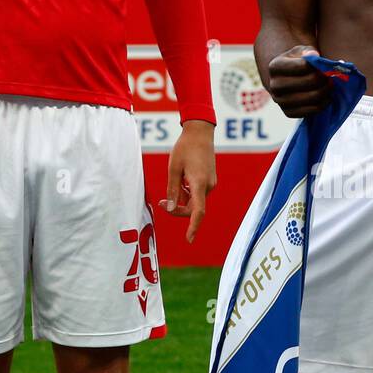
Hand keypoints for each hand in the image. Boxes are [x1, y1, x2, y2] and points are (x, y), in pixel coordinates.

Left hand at [161, 120, 215, 243]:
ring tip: (174, 179)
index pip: (198, 212)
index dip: (193, 227)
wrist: (200, 132)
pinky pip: (197, 193)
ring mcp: (211, 183)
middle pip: (193, 208)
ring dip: (182, 198)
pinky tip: (182, 178)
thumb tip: (170, 209)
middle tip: (161, 203)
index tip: (188, 239)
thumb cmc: (185, 148)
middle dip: (177, 209)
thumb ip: (172, 190)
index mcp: (199, 184)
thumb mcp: (173, 169)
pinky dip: (187, 192)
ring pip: (194, 201)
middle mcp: (208, 186)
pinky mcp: (209, 180)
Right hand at [267, 44, 331, 118]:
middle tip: (330, 76)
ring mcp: (280, 101)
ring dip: (326, 91)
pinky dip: (323, 104)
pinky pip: (312, 111)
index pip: (303, 66)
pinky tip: (326, 97)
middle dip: (324, 78)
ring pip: (312, 97)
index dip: (317, 66)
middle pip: (309, 81)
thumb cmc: (296, 62)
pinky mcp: (288, 113)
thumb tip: (314, 56)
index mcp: (275, 66)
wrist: (287, 79)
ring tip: (329, 85)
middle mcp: (274, 85)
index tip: (323, 66)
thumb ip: (307, 51)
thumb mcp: (300, 52)